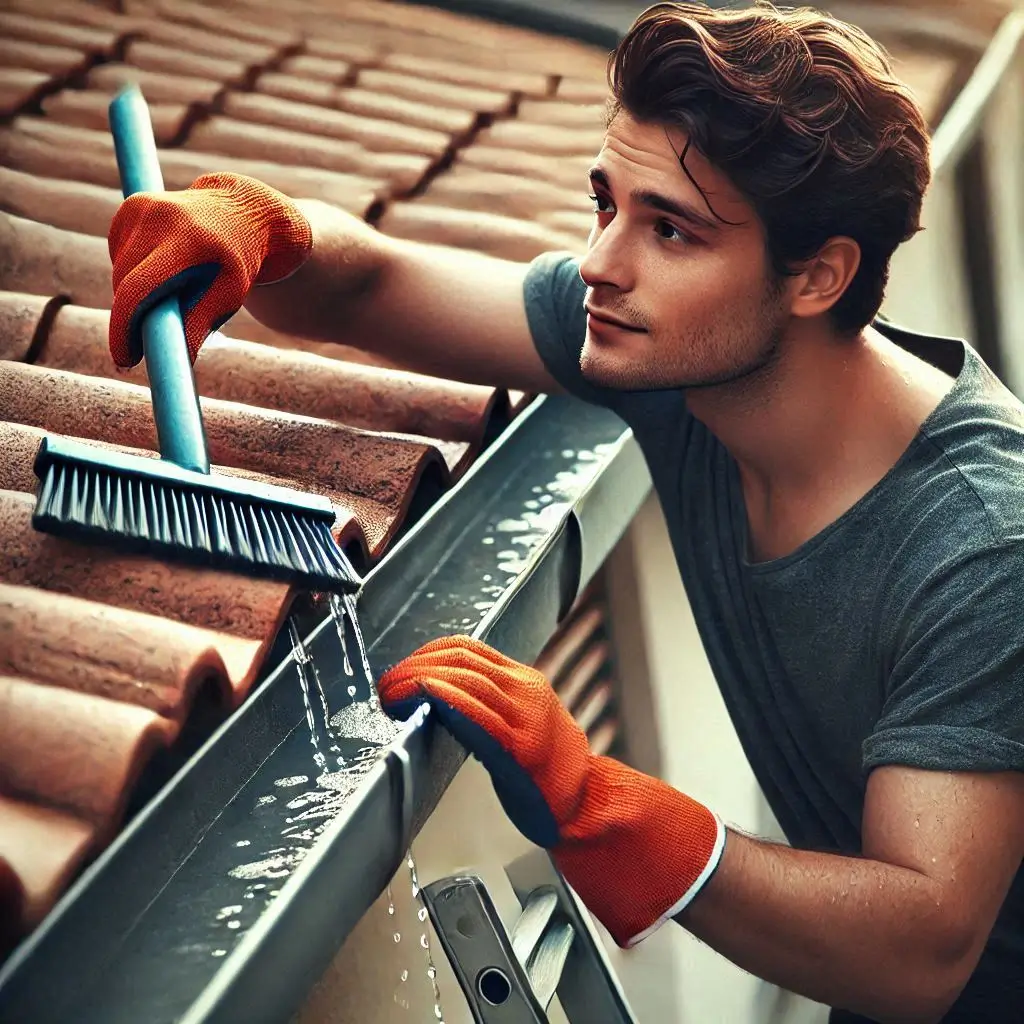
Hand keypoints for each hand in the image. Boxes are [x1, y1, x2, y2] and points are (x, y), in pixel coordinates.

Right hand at [107, 172, 311, 366]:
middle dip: (131, 317)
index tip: (123, 359)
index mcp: (189, 238)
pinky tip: (165, 265)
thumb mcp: (229, 295)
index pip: (139, 288)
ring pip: (121, 270)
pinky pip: (121, 255)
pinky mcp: (130, 207)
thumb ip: (199, 325)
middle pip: (125, 282)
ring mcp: (141, 206)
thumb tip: (174, 360)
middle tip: (148, 341)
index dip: (125, 327)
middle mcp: (159, 215)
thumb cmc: (237, 262)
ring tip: (174, 289)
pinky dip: (135, 271)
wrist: (241, 211)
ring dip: (136, 293)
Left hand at [378, 635, 725, 946]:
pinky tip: (422, 702)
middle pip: (462, 659)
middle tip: (387, 682)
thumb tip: (440, 695)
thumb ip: (490, 704)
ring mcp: (526, 718)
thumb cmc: (550, 773)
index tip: (403, 667)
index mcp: (526, 681)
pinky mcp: (520, 748)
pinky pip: (477, 714)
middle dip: (416, 665)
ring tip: (392, 695)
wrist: (587, 806)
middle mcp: (527, 691)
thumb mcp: (523, 721)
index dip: (428, 652)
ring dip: (420, 681)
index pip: (469, 648)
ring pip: (466, 680)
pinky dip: (444, 700)